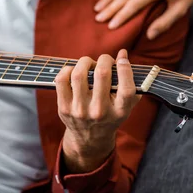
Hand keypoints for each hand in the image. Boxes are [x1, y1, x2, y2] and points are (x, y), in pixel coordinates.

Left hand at [55, 49, 140, 172]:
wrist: (89, 139)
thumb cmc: (110, 115)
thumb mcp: (125, 105)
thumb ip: (131, 81)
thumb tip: (123, 54)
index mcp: (119, 112)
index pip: (126, 89)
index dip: (125, 69)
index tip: (121, 60)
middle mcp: (99, 112)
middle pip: (102, 75)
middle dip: (104, 60)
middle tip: (105, 60)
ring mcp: (80, 111)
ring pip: (79, 75)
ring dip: (85, 62)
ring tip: (89, 64)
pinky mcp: (64, 108)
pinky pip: (62, 80)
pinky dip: (68, 70)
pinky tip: (74, 71)